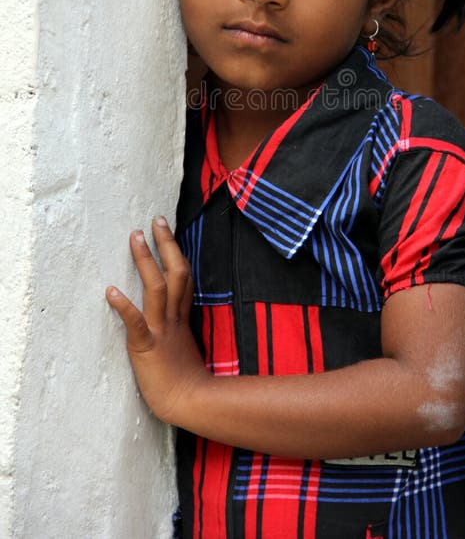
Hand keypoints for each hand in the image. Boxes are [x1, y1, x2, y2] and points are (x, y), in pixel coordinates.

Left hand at [106, 217, 208, 424]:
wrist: (193, 404)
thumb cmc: (188, 382)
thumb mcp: (185, 346)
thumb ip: (179, 328)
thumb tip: (174, 315)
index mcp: (182, 318)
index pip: (183, 277)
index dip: (175, 252)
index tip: (166, 230)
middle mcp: (174, 318)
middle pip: (176, 273)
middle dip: (166, 245)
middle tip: (155, 221)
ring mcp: (161, 331)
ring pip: (157, 288)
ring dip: (146, 261)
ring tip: (136, 238)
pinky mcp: (147, 348)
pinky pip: (136, 323)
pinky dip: (124, 306)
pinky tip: (110, 290)